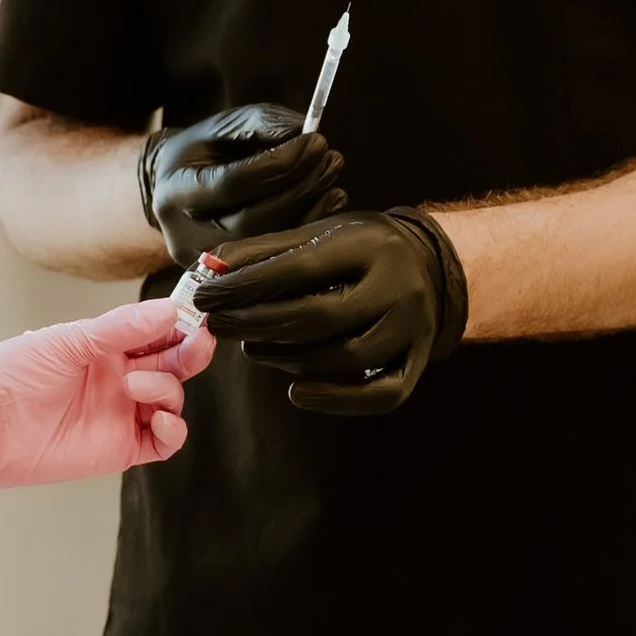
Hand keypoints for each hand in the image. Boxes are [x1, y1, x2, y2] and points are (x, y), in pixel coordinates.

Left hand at [0, 301, 214, 540]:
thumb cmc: (9, 377)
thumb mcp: (68, 340)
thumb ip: (121, 328)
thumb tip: (167, 311)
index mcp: (103, 345)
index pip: (154, 331)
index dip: (178, 324)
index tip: (193, 315)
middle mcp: (115, 377)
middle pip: (172, 364)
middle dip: (190, 352)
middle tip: (197, 342)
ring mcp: (119, 413)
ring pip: (171, 399)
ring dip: (168, 390)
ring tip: (136, 387)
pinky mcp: (120, 447)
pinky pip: (163, 440)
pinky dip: (173, 429)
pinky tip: (161, 420)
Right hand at [142, 103, 346, 261]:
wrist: (171, 191)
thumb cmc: (201, 154)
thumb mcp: (220, 128)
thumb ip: (258, 123)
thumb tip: (301, 129)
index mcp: (176, 192)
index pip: (232, 183)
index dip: (279, 163)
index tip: (316, 140)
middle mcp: (185, 235)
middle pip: (253, 219)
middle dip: (300, 187)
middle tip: (332, 158)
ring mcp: (206, 263)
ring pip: (267, 244)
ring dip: (310, 208)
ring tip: (332, 178)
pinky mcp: (228, 277)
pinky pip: (276, 258)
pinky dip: (308, 228)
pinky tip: (328, 203)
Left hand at [191, 208, 467, 415]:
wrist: (431, 264)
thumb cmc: (358, 251)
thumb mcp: (319, 236)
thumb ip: (265, 252)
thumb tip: (210, 267)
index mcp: (369, 245)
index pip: (299, 269)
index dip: (246, 287)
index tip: (204, 297)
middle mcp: (398, 286)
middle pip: (320, 317)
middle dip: (258, 325)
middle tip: (216, 329)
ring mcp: (414, 327)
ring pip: (346, 357)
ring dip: (288, 360)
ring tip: (252, 350)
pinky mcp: (419, 361)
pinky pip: (381, 394)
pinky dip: (336, 400)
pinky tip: (296, 393)